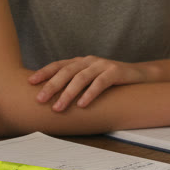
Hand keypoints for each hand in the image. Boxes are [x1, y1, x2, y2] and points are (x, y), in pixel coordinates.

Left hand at [29, 56, 151, 111]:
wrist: (140, 76)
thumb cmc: (111, 81)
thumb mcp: (90, 79)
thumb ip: (75, 83)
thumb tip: (52, 98)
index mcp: (80, 62)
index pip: (58, 65)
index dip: (44, 72)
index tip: (30, 82)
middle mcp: (89, 61)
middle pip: (66, 71)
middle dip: (51, 86)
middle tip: (39, 99)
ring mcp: (102, 65)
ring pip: (81, 78)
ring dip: (67, 93)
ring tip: (58, 108)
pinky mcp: (115, 71)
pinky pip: (100, 83)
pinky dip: (89, 94)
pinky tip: (82, 104)